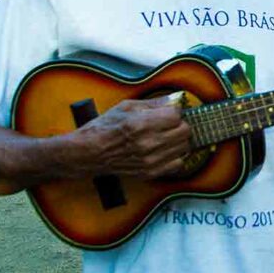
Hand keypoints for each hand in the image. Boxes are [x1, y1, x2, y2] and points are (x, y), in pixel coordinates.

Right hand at [78, 93, 192, 178]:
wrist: (89, 153)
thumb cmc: (104, 127)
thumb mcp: (126, 107)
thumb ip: (153, 103)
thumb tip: (174, 99)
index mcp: (141, 124)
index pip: (176, 115)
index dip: (174, 111)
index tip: (168, 111)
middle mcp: (148, 143)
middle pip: (185, 131)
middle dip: (179, 124)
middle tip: (169, 123)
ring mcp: (150, 160)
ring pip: (184, 147)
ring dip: (179, 139)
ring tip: (166, 136)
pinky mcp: (150, 172)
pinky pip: (178, 163)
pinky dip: (175, 155)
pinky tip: (165, 149)